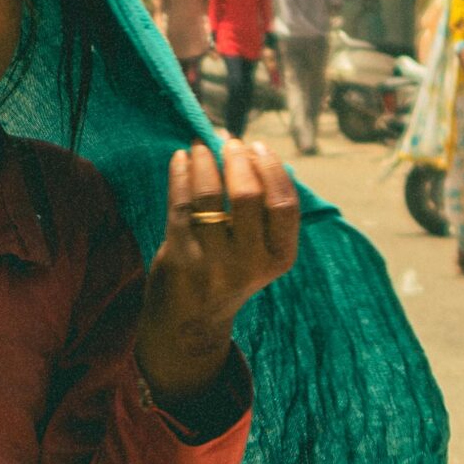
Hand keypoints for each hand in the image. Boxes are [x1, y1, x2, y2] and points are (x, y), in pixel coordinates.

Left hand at [136, 138, 300, 406]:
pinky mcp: (179, 257)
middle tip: (228, 142)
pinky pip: (180, 204)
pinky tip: (181, 159)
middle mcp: (249, 263)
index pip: (283, 204)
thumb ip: (261, 210)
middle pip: (247, 196)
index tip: (257, 146)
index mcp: (279, 257)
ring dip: (203, 161)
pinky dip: (181, 174)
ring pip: (208, 196)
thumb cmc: (228, 270)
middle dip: (237, 159)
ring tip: (198, 146)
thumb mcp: (259, 250)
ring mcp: (212, 261)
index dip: (270, 168)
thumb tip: (248, 148)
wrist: (191, 320)